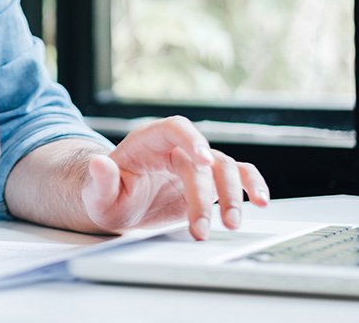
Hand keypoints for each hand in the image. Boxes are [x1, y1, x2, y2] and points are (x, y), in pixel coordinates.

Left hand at [80, 116, 268, 239]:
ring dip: (232, 194)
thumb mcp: (97, 194)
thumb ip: (100, 180)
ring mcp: (194, 165)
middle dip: (205, 194)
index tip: (203, 160)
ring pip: (224, 167)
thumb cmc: (108, 196)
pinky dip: (252, 185)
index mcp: (148, 142)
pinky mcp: (208, 183)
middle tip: (202, 228)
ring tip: (231, 224)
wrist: (119, 205)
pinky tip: (261, 201)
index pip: (175, 128)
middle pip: (202, 160)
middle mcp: (175, 149)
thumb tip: (98, 163)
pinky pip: (237, 175)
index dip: (192, 139)